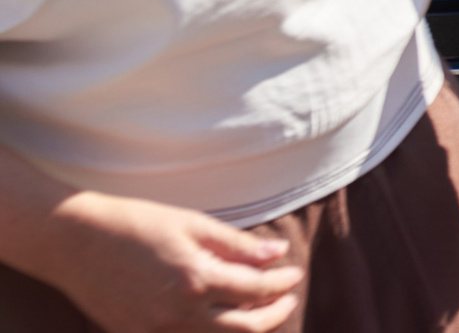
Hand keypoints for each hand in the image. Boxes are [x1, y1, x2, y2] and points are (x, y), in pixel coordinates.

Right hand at [37, 190, 301, 332]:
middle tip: (287, 298)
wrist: (76, 243)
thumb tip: (277, 253)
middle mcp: (177, 315)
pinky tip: (221, 321)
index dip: (281, 283)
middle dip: (272, 314)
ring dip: (245, 330)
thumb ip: (237, 245)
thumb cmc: (136, 225)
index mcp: (195, 281)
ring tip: (260, 312)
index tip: (293, 273)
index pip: (256, 290)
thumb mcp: (193, 226)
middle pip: (243, 330)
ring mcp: (155, 332)